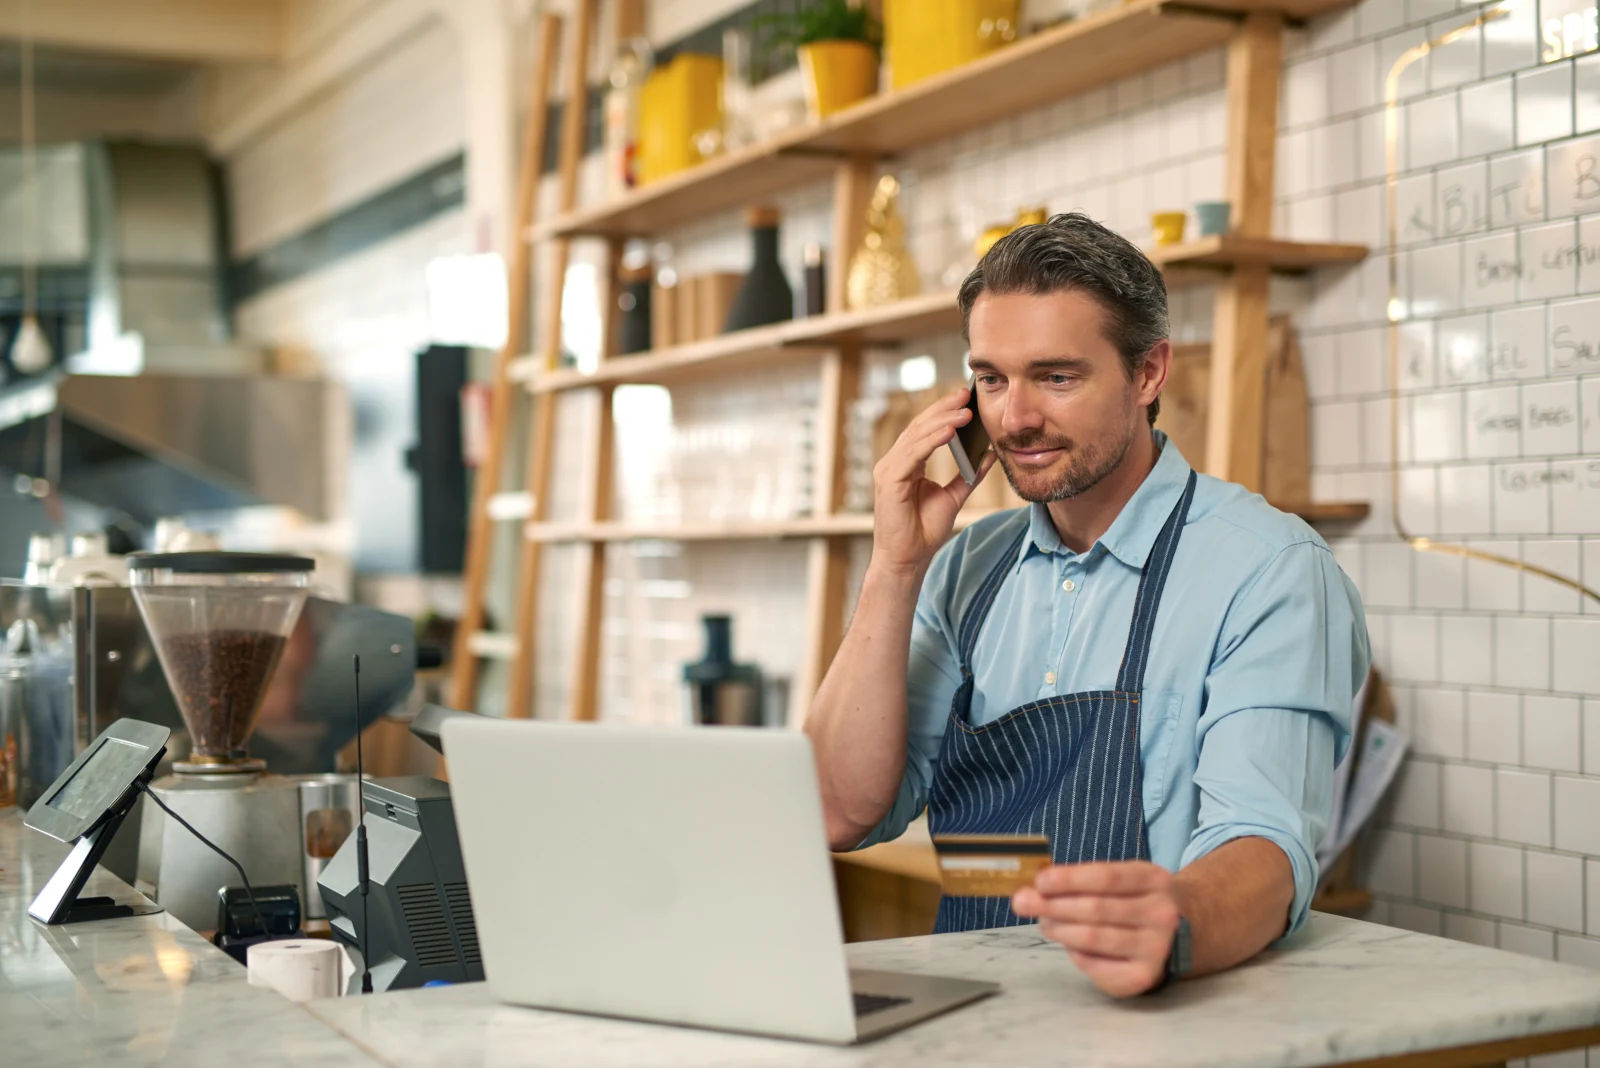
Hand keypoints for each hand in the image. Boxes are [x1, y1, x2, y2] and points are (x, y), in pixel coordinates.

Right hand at [870, 387, 993, 578]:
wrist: (908, 559)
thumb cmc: (923, 532)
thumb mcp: (953, 497)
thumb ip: (967, 475)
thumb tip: (988, 454)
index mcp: (906, 464)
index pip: (924, 430)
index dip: (943, 412)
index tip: (966, 398)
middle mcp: (893, 462)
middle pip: (919, 426)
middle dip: (943, 408)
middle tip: (966, 393)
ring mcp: (888, 470)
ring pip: (916, 436)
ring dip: (942, 421)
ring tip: (964, 410)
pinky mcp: (889, 480)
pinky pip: (913, 454)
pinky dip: (932, 441)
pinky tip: (950, 431)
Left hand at [1011, 861, 1180, 997]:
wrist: (1175, 935)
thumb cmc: (1132, 901)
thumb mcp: (1120, 880)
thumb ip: (1083, 881)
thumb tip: (1034, 886)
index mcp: (1154, 880)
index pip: (1107, 877)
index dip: (1069, 879)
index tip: (1039, 881)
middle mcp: (1161, 914)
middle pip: (1097, 909)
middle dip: (1053, 905)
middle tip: (1023, 902)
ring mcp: (1156, 948)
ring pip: (1094, 938)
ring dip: (1059, 929)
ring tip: (1044, 923)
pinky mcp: (1143, 977)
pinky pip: (1096, 966)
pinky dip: (1075, 953)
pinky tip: (1070, 943)